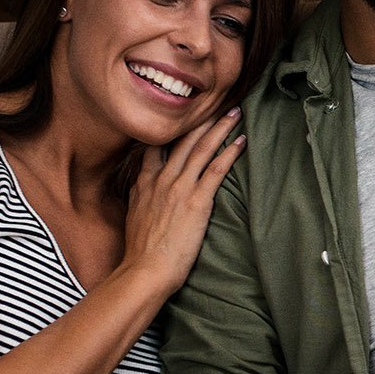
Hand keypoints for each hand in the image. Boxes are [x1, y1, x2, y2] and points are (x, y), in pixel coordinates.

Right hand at [115, 109, 244, 294]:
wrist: (144, 271)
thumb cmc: (141, 253)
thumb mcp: (134, 217)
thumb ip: (140, 198)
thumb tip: (143, 190)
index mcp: (144, 183)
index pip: (156, 146)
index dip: (172, 128)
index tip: (184, 114)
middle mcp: (160, 180)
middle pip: (182, 140)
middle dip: (200, 119)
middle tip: (216, 102)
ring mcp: (178, 188)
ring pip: (201, 148)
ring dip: (219, 127)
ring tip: (234, 112)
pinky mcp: (196, 200)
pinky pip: (216, 169)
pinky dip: (229, 152)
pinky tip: (240, 140)